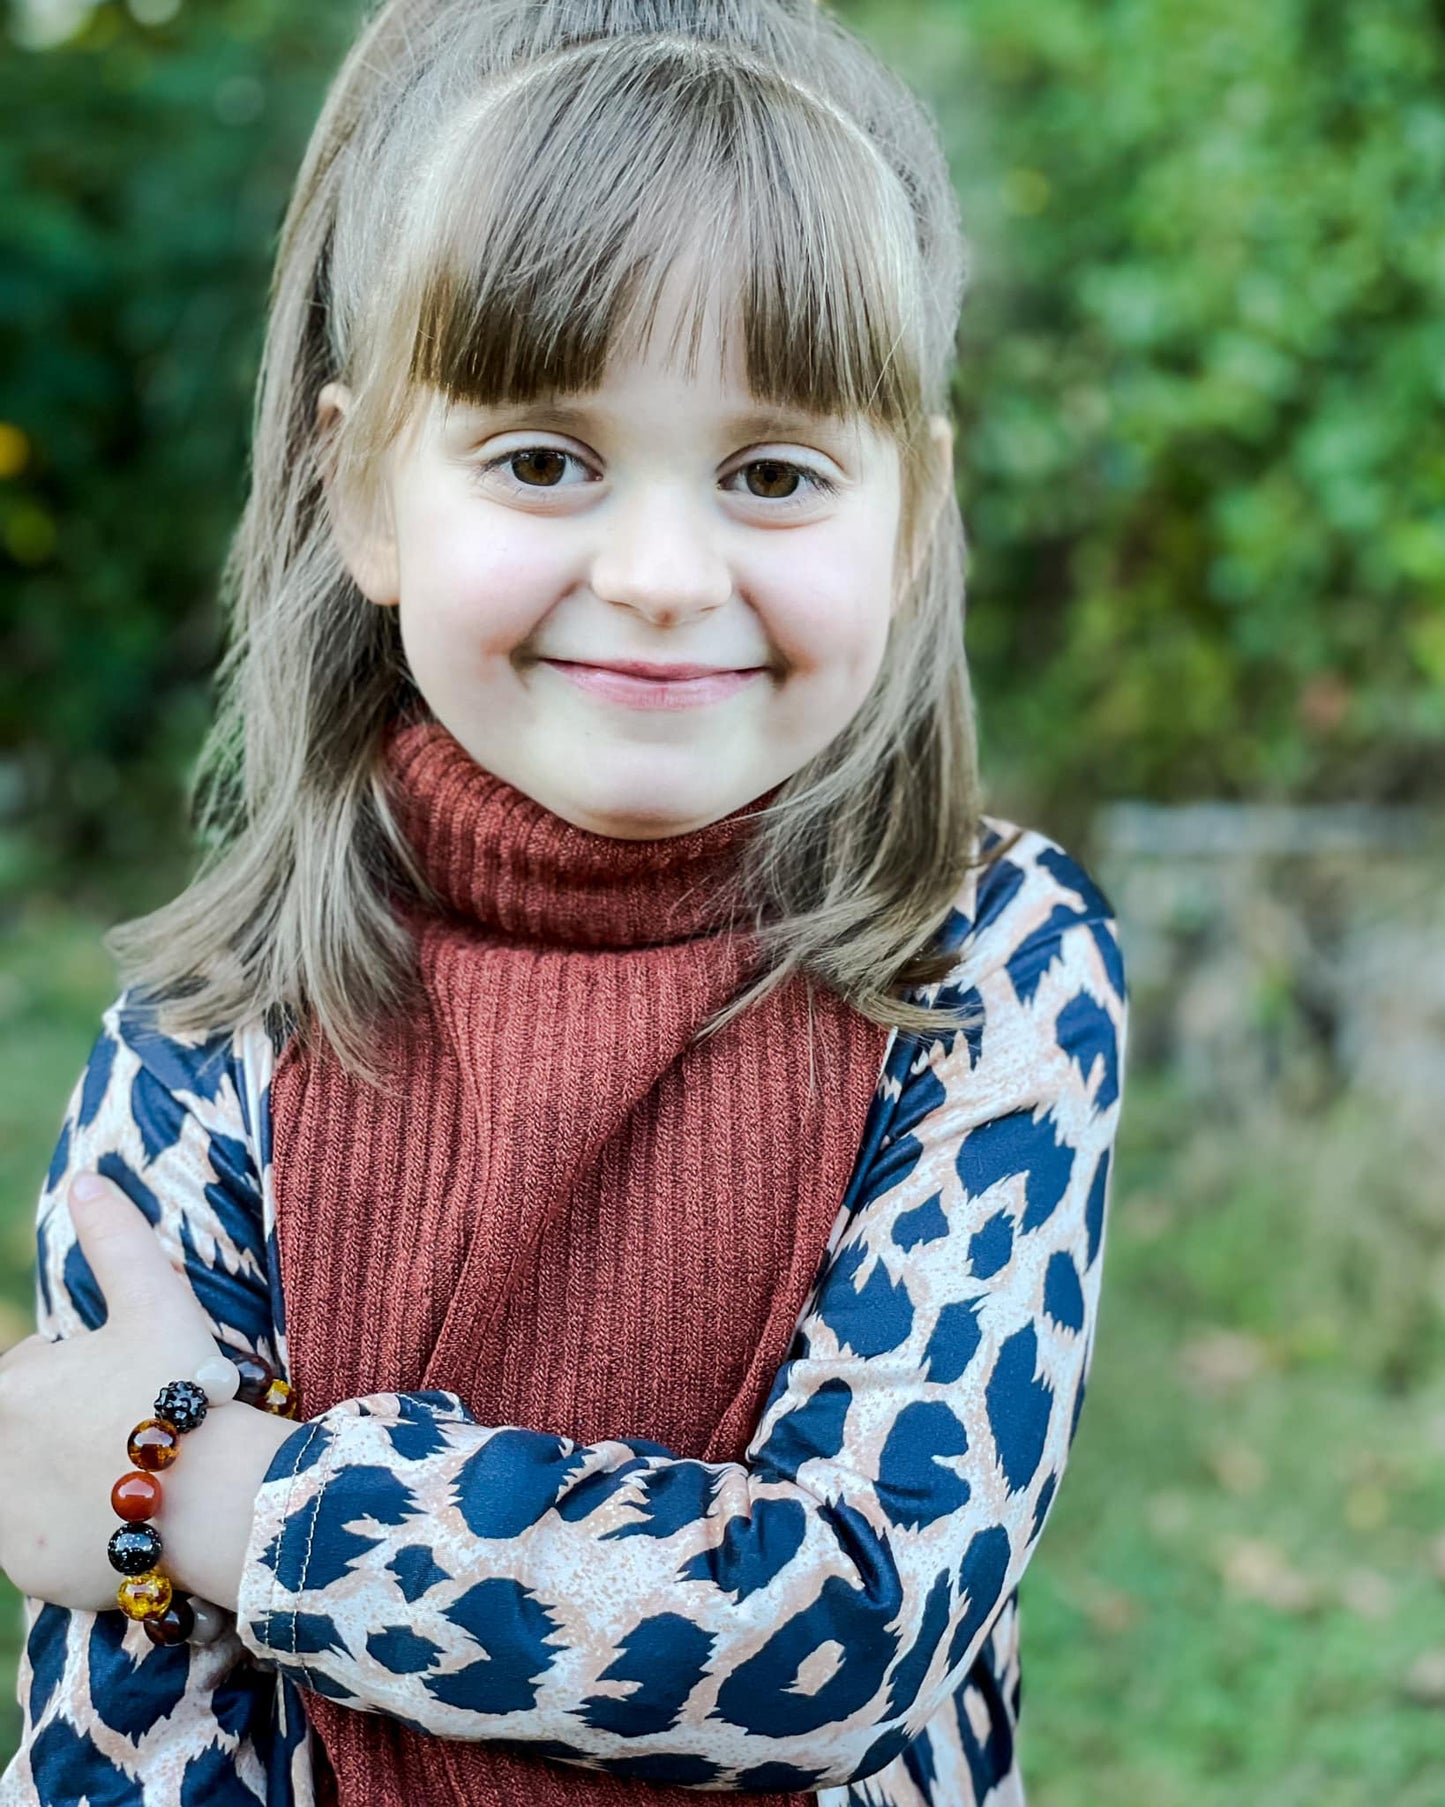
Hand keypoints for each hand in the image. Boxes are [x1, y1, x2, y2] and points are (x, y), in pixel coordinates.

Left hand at [0, 1172, 291, 1613]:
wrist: (217, 1498)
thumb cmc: (185, 1388)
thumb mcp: (155, 1299)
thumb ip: (116, 1238)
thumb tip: (84, 1180)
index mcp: (8, 1391)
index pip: (28, 1374)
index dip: (79, 1372)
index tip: (128, 1381)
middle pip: (28, 1430)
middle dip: (71, 1425)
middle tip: (138, 1422)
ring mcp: (6, 1523)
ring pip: (32, 1485)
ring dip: (69, 1476)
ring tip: (137, 1470)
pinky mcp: (31, 1572)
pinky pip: (47, 1544)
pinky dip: (79, 1531)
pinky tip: (133, 1514)